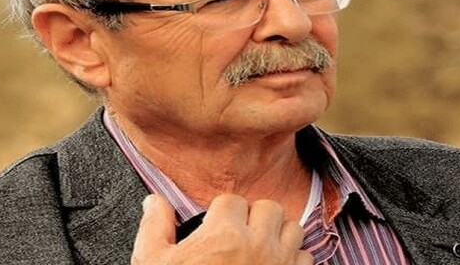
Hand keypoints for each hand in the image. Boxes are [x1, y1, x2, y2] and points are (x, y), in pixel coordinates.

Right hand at [131, 194, 312, 264]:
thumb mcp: (154, 264)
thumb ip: (155, 228)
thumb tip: (154, 202)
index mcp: (224, 235)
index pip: (232, 200)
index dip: (221, 213)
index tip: (216, 227)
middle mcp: (258, 245)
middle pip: (269, 207)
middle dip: (255, 218)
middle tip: (239, 235)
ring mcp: (280, 263)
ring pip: (293, 228)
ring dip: (278, 235)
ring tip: (260, 248)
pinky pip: (306, 257)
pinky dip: (293, 259)